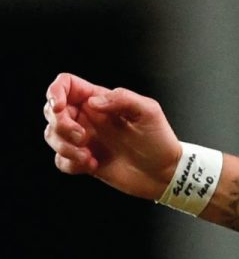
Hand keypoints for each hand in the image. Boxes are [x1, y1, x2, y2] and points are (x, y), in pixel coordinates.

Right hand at [43, 73, 183, 199]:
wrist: (167, 173)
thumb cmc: (161, 140)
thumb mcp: (148, 112)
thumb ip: (122, 98)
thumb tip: (92, 102)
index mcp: (99, 101)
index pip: (66, 85)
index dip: (55, 92)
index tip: (60, 107)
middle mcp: (88, 118)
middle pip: (51, 111)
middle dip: (60, 125)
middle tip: (82, 137)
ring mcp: (85, 140)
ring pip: (52, 136)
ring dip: (64, 147)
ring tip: (88, 156)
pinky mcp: (85, 161)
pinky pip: (61, 160)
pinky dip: (70, 163)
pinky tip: (92, 165)